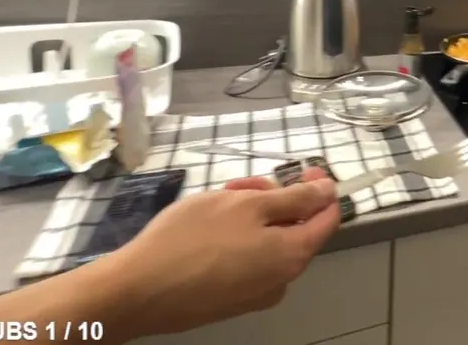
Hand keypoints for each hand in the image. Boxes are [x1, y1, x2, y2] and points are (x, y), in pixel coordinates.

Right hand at [99, 169, 340, 337]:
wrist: (138, 290)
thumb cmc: (193, 238)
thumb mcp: (247, 204)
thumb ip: (295, 199)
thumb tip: (329, 193)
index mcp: (293, 256)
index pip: (327, 220)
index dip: (321, 190)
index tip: (305, 167)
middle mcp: (281, 281)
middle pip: (294, 230)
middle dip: (273, 199)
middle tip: (240, 184)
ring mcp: (254, 294)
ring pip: (266, 243)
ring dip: (250, 216)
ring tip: (217, 202)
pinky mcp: (228, 301)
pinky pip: (246, 261)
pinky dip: (237, 239)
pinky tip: (206, 229)